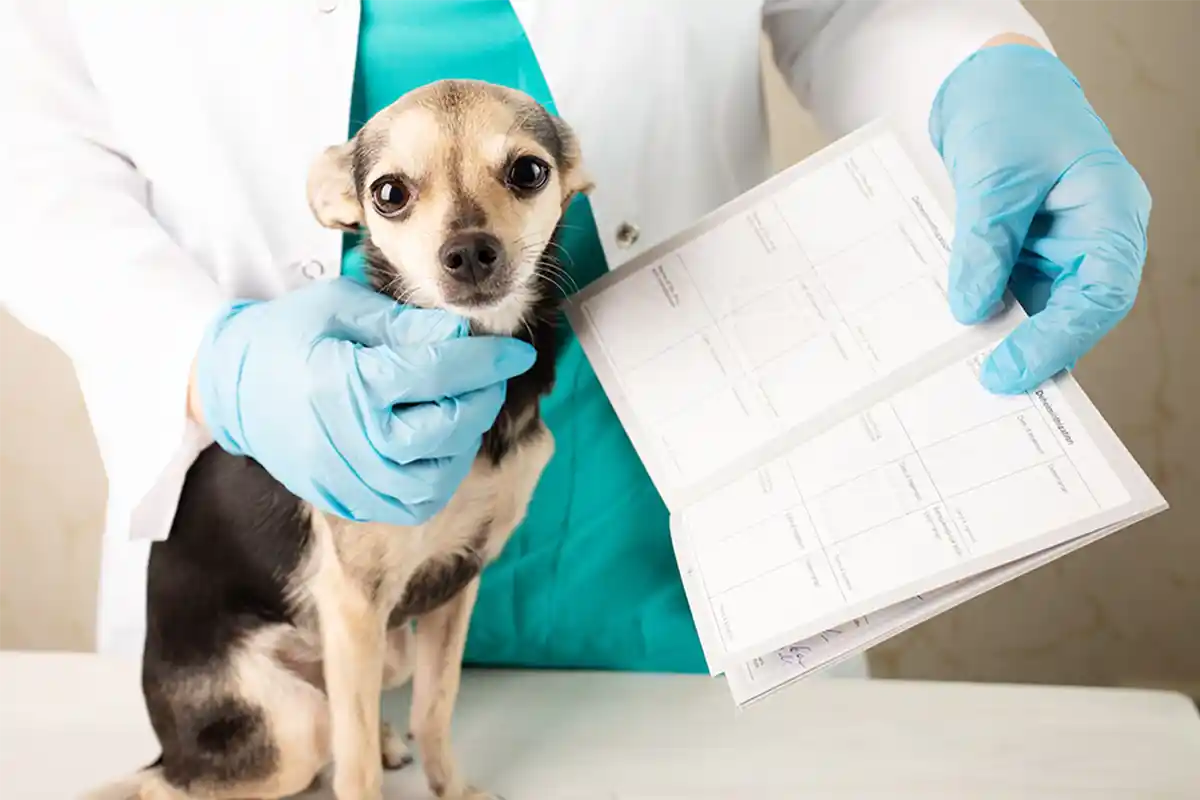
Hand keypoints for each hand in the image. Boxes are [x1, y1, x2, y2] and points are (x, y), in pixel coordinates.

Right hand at [191, 279, 534, 524]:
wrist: (230, 384)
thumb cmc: (289, 334)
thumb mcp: (344, 308)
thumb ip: (406, 324)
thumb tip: (463, 334)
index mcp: (344, 381)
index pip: (437, 372)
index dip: (486, 360)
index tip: (516, 351)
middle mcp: (345, 438)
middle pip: (442, 431)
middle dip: (479, 401)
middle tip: (487, 377)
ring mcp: (341, 478)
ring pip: (434, 479)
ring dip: (462, 443)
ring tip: (459, 409)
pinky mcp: (342, 499)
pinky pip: (409, 504)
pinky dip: (436, 478)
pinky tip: (436, 444)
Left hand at [931, 37, 1150, 393]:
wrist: (989, 85)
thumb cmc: (1012, 110)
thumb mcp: (994, 174)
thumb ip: (985, 241)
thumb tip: (971, 307)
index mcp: (1111, 211)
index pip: (1102, 294)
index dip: (1058, 340)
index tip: (1008, 370)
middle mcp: (1095, 238)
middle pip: (1076, 314)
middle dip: (1031, 352)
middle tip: (980, 386)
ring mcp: (1061, 248)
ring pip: (1041, 313)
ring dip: (1004, 341)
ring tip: (959, 374)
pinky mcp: (1026, 253)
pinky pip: (1011, 297)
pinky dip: (985, 318)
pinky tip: (952, 341)